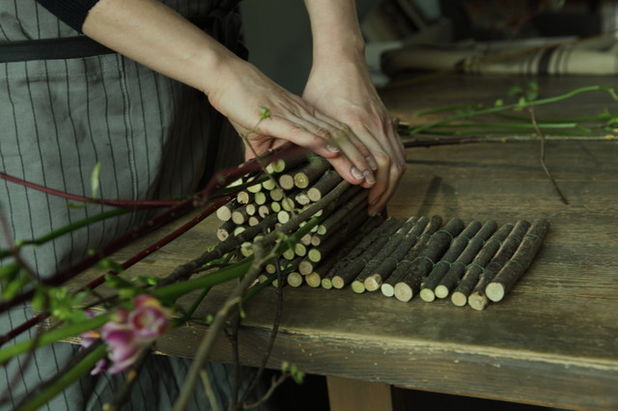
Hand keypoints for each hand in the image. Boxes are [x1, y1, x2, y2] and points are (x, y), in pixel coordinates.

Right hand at [205, 56, 376, 186]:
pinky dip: (317, 142)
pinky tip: (332, 152)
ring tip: (360, 173)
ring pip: (325, 137)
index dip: (353, 154)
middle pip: (337, 138)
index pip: (335, 136)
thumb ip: (267, 153)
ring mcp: (291, 115)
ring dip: (344, 156)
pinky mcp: (275, 118)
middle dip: (356, 160)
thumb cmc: (242, 103)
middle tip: (371, 180)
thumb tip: (266, 173)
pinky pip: (300, 131)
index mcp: (303, 117)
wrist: (226, 77)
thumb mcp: (259, 134)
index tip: (365, 172)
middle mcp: (303, 115)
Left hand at [303, 58, 405, 214]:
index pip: (369, 160)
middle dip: (383, 190)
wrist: (343, 59)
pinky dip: (395, 167)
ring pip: (398, 158)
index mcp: (353, 123)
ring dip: (391, 182)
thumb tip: (272, 162)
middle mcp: (373, 124)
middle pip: (388, 164)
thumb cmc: (322, 85)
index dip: (369, 185)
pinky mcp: (387, 120)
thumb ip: (300, 138)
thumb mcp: (308, 112)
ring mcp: (383, 122)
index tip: (364, 202)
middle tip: (372, 208)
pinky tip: (386, 180)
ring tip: (379, 199)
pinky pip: (398, 149)